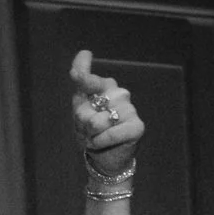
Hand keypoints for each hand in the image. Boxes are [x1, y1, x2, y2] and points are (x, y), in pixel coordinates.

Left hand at [69, 50, 142, 177]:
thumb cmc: (91, 134)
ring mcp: (129, 109)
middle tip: (89, 131)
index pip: (89, 77)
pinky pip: (109, 134)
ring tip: (97, 138)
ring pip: (96, 122)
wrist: (104, 160)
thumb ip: (79, 91)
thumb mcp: (79, 113)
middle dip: (81, 125)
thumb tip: (76, 70)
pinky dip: (100, 143)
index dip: (82, 68)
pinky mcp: (136, 127)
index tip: (84, 54)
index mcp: (104, 89)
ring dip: (91, 136)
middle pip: (84, 109)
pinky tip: (103, 144)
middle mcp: (119, 95)